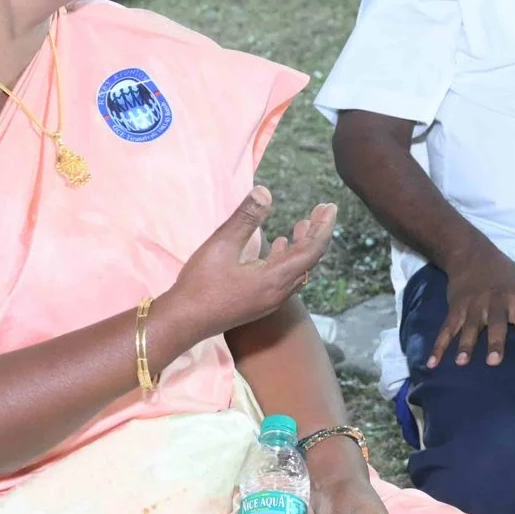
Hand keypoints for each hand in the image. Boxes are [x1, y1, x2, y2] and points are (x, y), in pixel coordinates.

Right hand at [162, 187, 334, 342]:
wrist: (184, 322)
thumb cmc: (200, 284)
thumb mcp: (221, 245)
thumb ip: (245, 218)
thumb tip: (265, 191)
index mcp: (275, 278)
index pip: (312, 250)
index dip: (323, 227)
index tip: (330, 207)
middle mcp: (279, 291)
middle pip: (309, 259)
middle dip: (317, 233)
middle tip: (322, 210)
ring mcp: (270, 300)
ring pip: (298, 270)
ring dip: (302, 246)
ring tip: (303, 224)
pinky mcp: (260, 303)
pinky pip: (286, 278)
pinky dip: (288, 258)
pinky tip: (278, 247)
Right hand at [428, 247, 514, 369]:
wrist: (474, 254)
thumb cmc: (511, 278)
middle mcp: (497, 302)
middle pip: (497, 325)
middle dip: (495, 342)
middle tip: (494, 362)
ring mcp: (474, 305)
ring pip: (470, 327)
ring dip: (465, 344)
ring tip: (462, 363)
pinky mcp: (456, 308)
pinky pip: (447, 328)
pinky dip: (438, 345)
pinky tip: (432, 363)